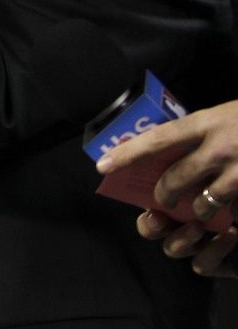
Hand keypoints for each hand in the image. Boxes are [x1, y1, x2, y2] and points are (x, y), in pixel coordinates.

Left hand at [95, 99, 237, 275]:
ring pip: (204, 202)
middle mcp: (220, 145)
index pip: (157, 140)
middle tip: (162, 200)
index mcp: (206, 122)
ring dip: (198, 210)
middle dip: (164, 195)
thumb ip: (197, 133)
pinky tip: (232, 209)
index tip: (103, 165)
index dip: (128, 154)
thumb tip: (162, 154)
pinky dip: (230, 213)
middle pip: (176, 179)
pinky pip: (233, 210)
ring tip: (201, 209)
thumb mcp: (223, 114)